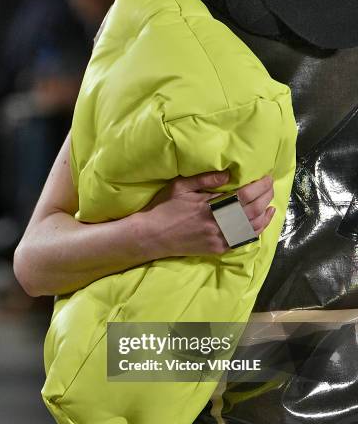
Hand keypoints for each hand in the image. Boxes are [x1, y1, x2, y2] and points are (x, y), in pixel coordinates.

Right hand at [135, 170, 274, 259]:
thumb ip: (205, 179)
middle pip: (252, 211)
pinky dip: (255, 231)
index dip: (259, 186)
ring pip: (251, 228)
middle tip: (270, 186)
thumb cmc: (164, 208)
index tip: (267, 177)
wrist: (152, 236)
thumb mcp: (180, 187)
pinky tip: (261, 222)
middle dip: (265, 197)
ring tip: (271, 203)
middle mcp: (217, 224)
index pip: (243, 196)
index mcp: (209, 207)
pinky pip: (242, 240)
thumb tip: (229, 174)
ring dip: (265, 215)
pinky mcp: (217, 249)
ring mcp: (218, 239)